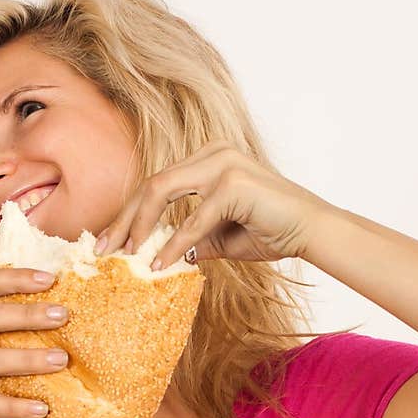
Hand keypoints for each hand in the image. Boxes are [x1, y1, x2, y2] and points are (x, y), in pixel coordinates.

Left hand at [93, 141, 328, 267]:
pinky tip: (159, 264)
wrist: (313, 231)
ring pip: (161, 191)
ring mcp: (222, 162)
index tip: (109, 243)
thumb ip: (191, 240)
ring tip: (127, 256)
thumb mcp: (220, 237)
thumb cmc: (272, 231)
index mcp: (208, 158)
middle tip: (104, 250)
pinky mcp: (233, 183)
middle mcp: (212, 152)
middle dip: (124, 219)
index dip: (129, 214)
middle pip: (151, 184)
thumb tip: (158, 257)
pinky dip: (174, 244)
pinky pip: (192, 219)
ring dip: (140, 227)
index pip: (156, 184)